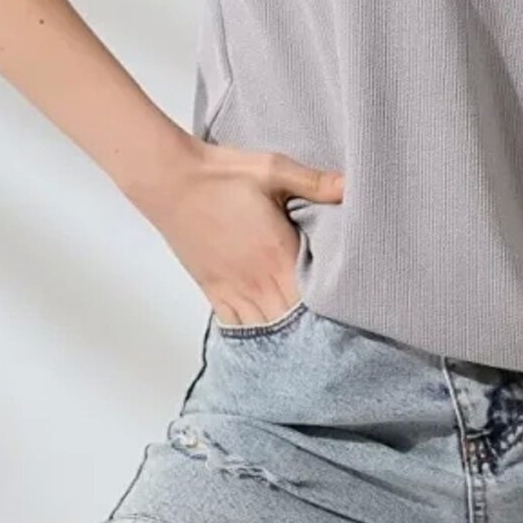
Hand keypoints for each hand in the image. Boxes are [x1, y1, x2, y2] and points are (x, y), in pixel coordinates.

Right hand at [153, 140, 344, 329]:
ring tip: (306, 352)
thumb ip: (315, 182)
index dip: (334, 315)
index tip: (351, 320)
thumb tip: (351, 185)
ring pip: (264, 331)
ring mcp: (232, 288)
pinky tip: (266, 346)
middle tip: (336, 345)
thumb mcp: (273, 169)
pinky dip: (252, 336)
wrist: (170, 180)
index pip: (314, 300)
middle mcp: (256, 280)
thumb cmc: (221, 174)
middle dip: (313, 334)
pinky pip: (234, 326)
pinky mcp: (212, 289)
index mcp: (278, 255)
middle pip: (291, 324)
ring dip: (284, 339)